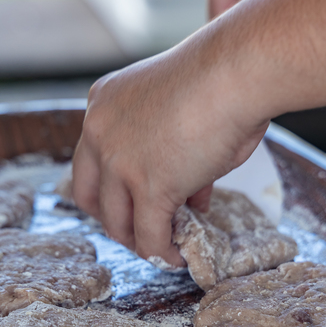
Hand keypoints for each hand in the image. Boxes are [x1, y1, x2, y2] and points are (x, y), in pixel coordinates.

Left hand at [72, 41, 268, 266]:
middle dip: (113, 217)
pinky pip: (150, 236)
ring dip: (138, 239)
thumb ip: (170, 150)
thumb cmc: (222, 76)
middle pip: (88, 194)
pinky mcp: (150, 188)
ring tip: (161, 246)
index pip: (90, 158)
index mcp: (102, 104)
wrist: (237, 69)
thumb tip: (189, 192)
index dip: (111, 184)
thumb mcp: (178, 109)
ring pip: (117, 222)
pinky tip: (176, 257)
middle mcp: (100, 133)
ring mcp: (121, 163)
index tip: (133, 197)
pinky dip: (161, 252)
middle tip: (139, 228)